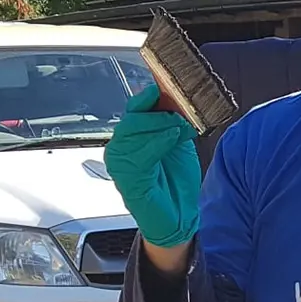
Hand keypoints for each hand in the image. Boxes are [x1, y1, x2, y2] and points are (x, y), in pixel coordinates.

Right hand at [104, 85, 200, 247]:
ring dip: (158, 124)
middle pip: (132, 116)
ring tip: (178, 125)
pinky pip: (138, 153)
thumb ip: (173, 121)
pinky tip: (172, 137)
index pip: (136, 107)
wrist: (179, 217)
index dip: (150, 95)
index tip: (168, 84)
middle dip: (157, 110)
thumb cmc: (177, 182)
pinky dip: (157, 141)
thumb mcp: (178, 142)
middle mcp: (122, 147)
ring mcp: (121, 162)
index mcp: (134, 136)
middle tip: (178, 109)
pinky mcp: (125, 177)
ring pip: (132, 131)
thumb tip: (175, 96)